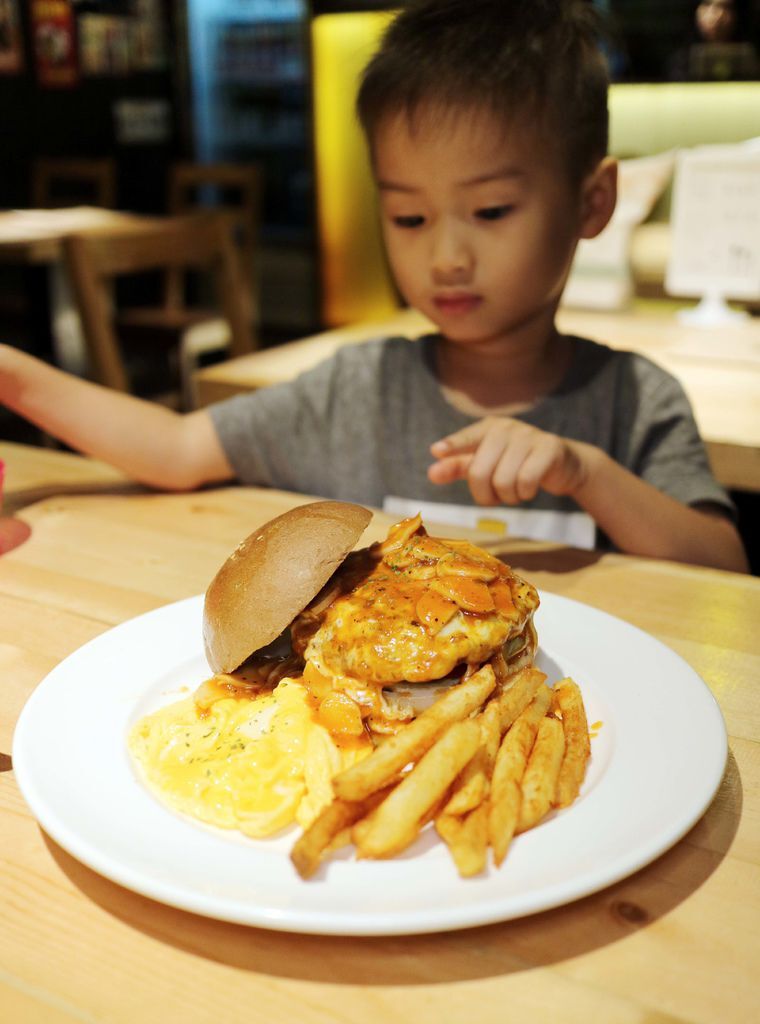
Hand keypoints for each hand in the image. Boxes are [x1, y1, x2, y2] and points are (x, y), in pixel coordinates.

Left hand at [428, 417, 594, 505]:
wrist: (562, 465)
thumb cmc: (516, 464)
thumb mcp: (486, 464)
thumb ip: (458, 467)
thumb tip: (431, 473)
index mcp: (488, 428)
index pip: (467, 438)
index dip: (453, 446)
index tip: (436, 451)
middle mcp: (506, 428)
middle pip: (480, 472)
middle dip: (484, 495)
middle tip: (494, 498)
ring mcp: (529, 436)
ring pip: (503, 481)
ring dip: (507, 497)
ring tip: (514, 492)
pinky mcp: (549, 448)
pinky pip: (526, 481)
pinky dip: (525, 493)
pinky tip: (529, 489)